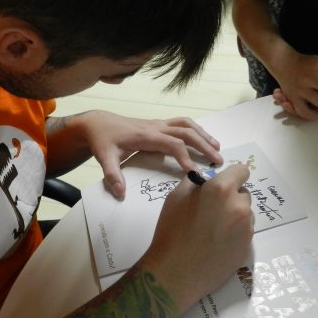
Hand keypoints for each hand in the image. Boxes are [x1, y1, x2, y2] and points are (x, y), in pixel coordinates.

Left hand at [76, 111, 222, 197]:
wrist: (99, 123)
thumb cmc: (103, 140)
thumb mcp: (104, 158)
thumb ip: (112, 175)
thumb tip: (120, 193)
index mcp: (145, 135)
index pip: (171, 144)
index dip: (185, 156)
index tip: (195, 172)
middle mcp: (156, 127)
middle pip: (186, 132)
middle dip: (203, 146)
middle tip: (218, 161)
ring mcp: (159, 124)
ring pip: (187, 124)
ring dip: (203, 135)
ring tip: (217, 148)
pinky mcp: (159, 124)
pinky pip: (182, 123)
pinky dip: (196, 130)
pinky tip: (204, 139)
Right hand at [141, 164, 253, 312]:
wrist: (176, 272)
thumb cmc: (172, 231)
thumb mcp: (176, 197)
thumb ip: (196, 182)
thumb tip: (207, 179)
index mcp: (221, 190)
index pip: (241, 171)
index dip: (231, 176)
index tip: (223, 183)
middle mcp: (239, 206)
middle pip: (243, 193)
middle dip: (231, 197)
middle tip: (212, 211)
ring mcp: (247, 229)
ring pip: (245, 214)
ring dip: (235, 216)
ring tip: (213, 230)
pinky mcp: (248, 247)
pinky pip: (245, 233)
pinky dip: (235, 234)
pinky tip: (217, 244)